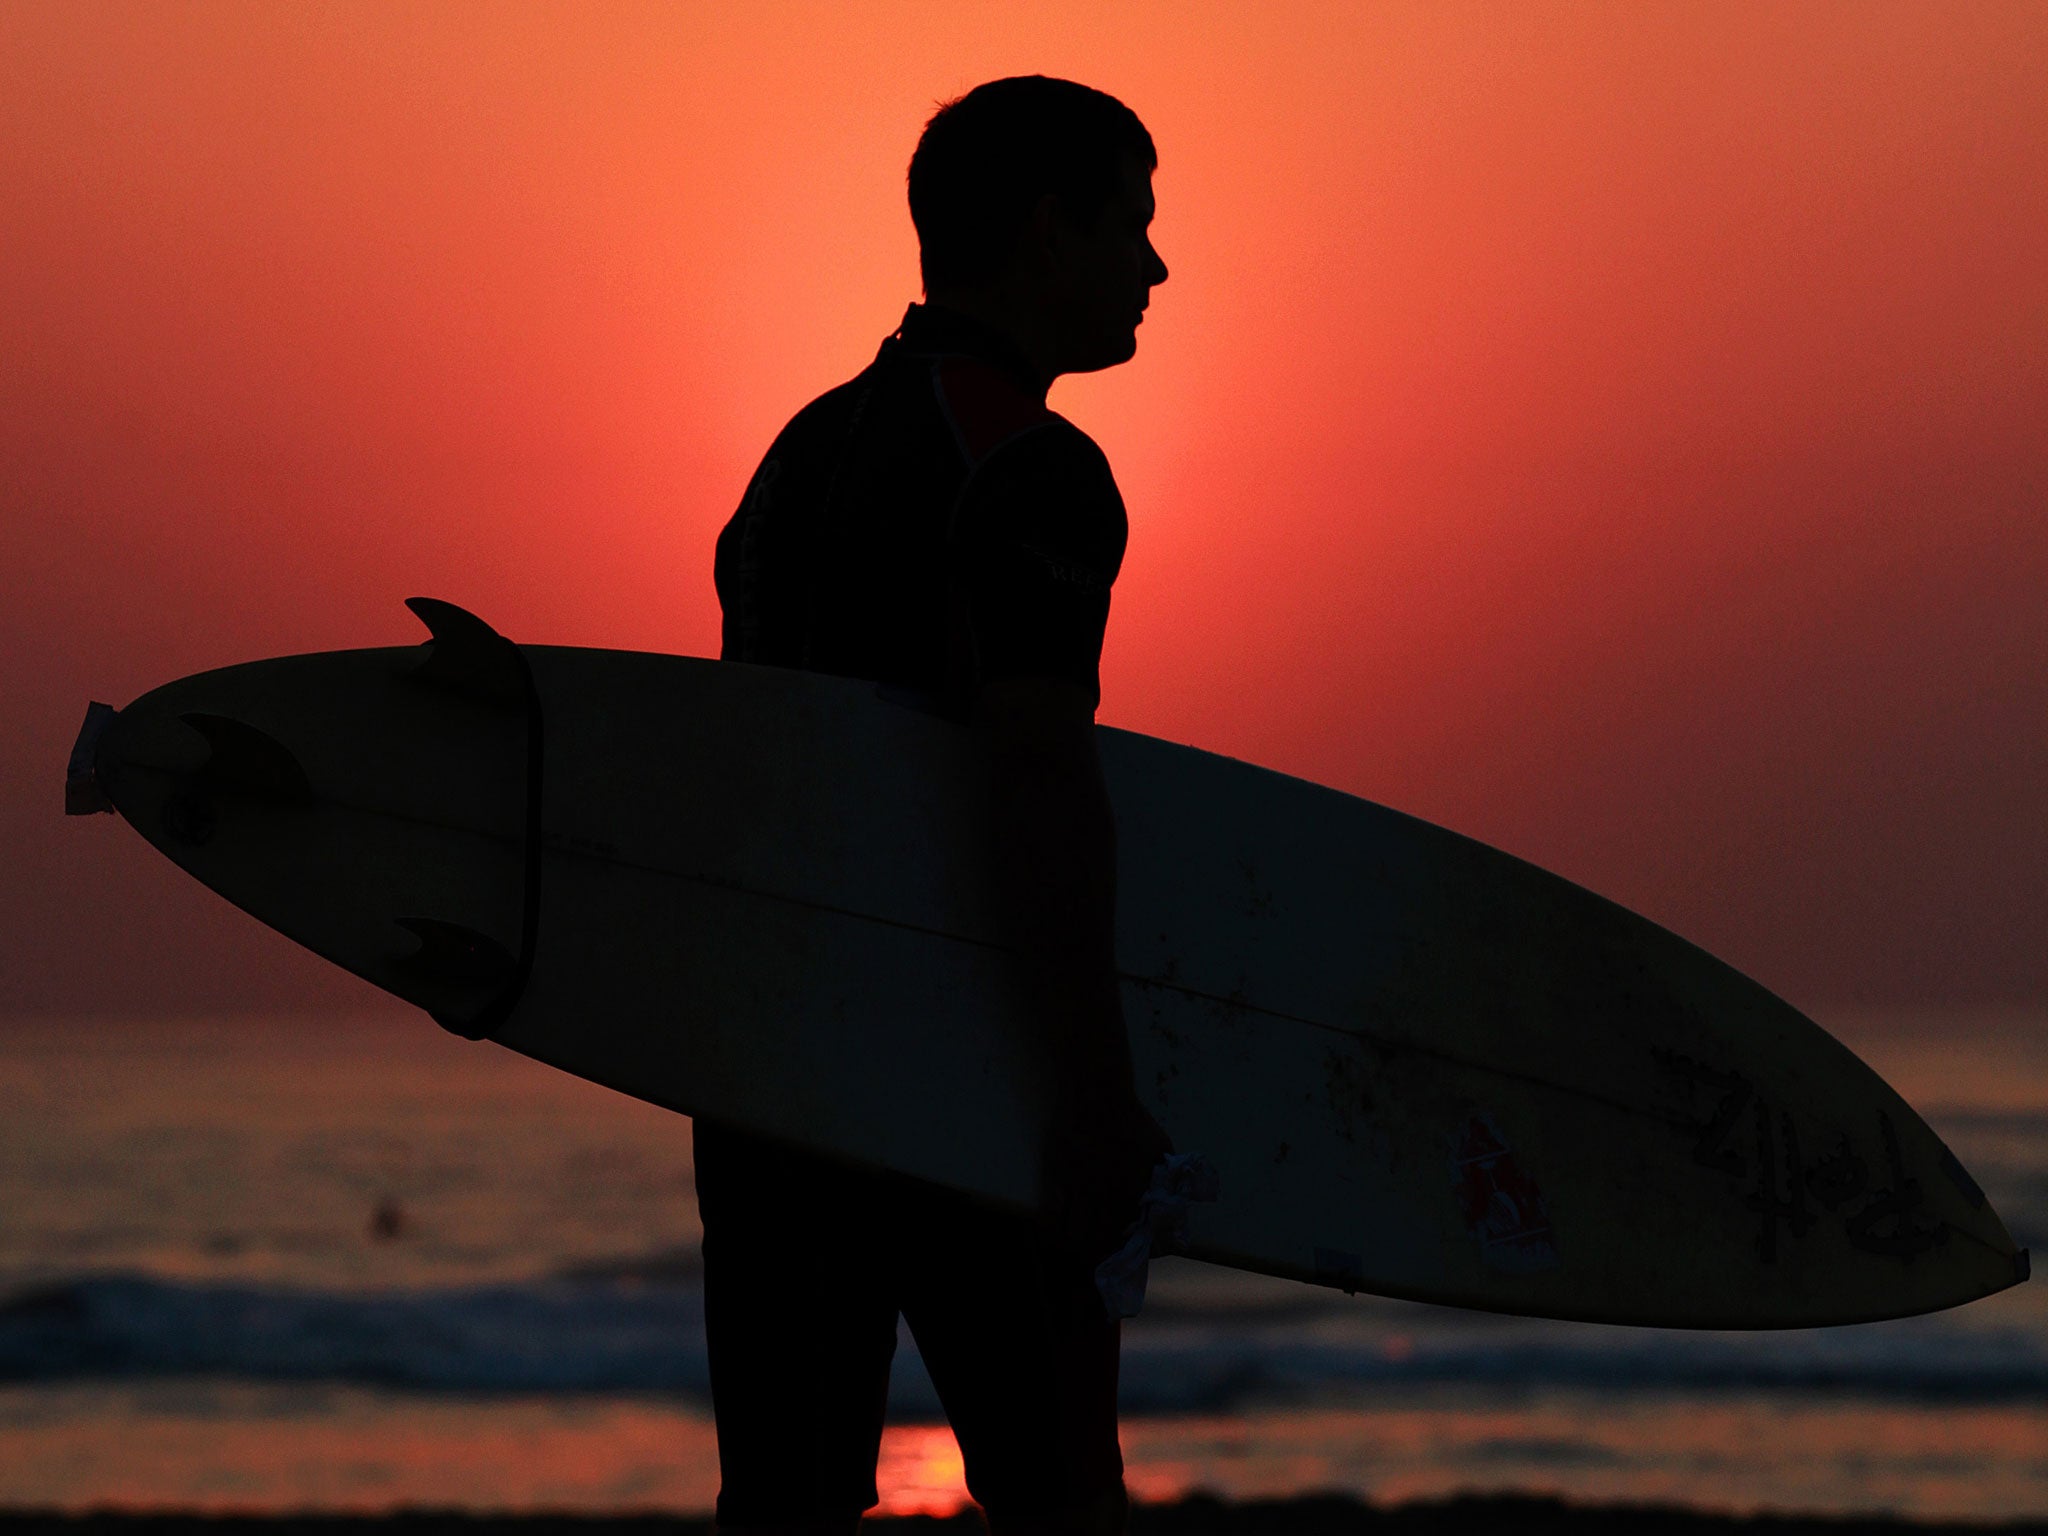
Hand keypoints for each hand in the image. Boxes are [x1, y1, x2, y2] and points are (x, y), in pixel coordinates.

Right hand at [1041, 1087, 1173, 1264]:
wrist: (1098, 1094)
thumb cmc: (1132, 1121)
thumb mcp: (1160, 1148)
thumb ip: (1165, 1178)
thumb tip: (1172, 1202)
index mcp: (1130, 1190)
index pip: (1128, 1236)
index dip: (1129, 1254)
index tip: (1131, 1257)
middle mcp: (1102, 1194)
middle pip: (1097, 1242)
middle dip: (1100, 1257)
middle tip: (1102, 1260)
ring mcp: (1076, 1186)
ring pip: (1072, 1233)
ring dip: (1078, 1247)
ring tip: (1081, 1250)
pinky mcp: (1055, 1176)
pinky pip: (1050, 1213)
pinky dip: (1053, 1230)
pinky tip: (1056, 1234)